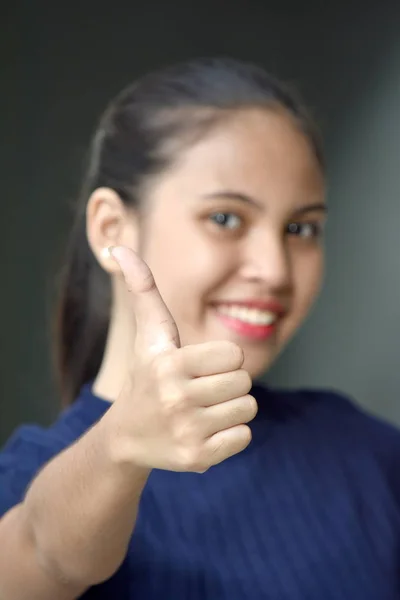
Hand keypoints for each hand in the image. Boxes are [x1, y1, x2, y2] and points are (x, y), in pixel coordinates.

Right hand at [106, 246, 257, 472]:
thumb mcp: (146, 335)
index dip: (221, 359)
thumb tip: (121, 246)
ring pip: (247, 409)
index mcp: (168, 364)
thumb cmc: (146, 377)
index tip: (198, 367)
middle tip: (200, 391)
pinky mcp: (198, 459)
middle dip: (227, 384)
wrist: (126, 437)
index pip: (234, 354)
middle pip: (244, 382)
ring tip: (202, 411)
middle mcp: (176, 398)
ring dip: (230, 409)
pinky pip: (244, 437)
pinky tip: (204, 432)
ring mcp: (187, 431)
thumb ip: (143, 290)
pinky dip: (230, 435)